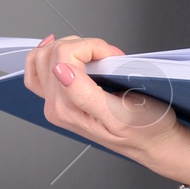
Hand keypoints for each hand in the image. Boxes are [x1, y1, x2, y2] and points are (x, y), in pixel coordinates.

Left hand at [25, 34, 182, 161]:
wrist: (152, 143)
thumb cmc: (145, 130)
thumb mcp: (121, 113)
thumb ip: (85, 94)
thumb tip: (60, 70)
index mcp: (69, 109)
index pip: (64, 55)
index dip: (91, 46)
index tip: (112, 56)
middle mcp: (56, 107)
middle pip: (52, 53)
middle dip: (82, 45)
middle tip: (107, 56)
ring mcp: (54, 103)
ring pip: (42, 58)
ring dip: (69, 48)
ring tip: (93, 56)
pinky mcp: (58, 100)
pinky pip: (37, 73)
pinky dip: (46, 56)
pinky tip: (61, 53)